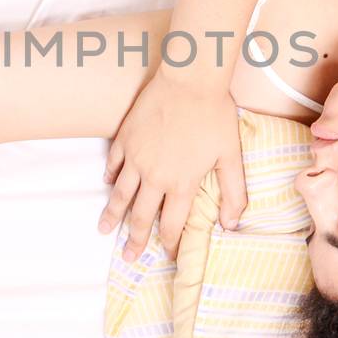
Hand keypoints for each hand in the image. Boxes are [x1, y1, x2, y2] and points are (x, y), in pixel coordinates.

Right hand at [99, 70, 246, 261]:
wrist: (190, 80)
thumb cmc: (215, 115)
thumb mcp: (231, 156)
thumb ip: (233, 193)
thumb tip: (233, 225)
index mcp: (181, 183)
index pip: (173, 225)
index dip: (171, 244)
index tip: (169, 255)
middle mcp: (155, 176)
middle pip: (141, 217)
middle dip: (135, 240)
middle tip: (129, 257)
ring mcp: (136, 158)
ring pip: (121, 195)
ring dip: (113, 215)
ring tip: (104, 230)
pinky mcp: (125, 138)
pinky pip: (113, 164)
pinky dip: (111, 177)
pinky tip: (109, 185)